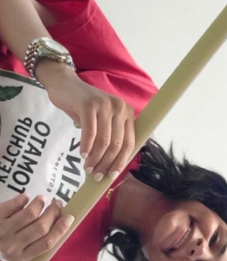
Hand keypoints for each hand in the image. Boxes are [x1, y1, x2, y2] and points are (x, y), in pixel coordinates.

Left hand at [0, 194, 73, 260]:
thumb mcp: (15, 253)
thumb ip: (33, 244)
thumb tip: (58, 223)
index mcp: (20, 258)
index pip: (47, 243)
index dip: (60, 229)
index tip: (69, 217)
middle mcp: (11, 247)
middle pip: (40, 228)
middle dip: (52, 213)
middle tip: (58, 204)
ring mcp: (2, 232)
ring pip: (28, 215)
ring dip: (39, 204)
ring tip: (42, 199)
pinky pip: (12, 205)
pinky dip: (22, 199)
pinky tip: (25, 198)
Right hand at [37, 62, 134, 181]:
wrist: (64, 84)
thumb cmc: (83, 107)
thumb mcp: (102, 121)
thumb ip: (109, 138)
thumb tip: (109, 167)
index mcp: (127, 113)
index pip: (129, 143)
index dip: (121, 162)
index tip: (112, 176)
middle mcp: (119, 108)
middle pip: (116, 144)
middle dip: (106, 164)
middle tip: (96, 176)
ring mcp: (104, 105)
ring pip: (104, 141)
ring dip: (95, 159)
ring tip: (88, 169)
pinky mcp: (89, 105)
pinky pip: (90, 132)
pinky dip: (86, 146)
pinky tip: (82, 155)